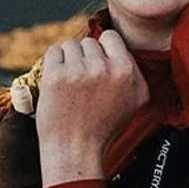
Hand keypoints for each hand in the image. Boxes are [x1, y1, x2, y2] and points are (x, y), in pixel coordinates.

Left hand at [36, 31, 148, 187]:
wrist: (75, 150)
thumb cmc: (102, 127)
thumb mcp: (135, 101)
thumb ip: (133, 71)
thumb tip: (119, 47)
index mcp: (127, 72)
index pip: (111, 37)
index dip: (102, 50)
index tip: (97, 66)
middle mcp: (104, 69)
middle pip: (89, 42)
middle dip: (84, 58)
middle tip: (82, 83)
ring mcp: (79, 71)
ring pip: (70, 45)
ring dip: (67, 60)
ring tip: (70, 84)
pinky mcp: (56, 76)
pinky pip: (53, 53)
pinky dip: (53, 64)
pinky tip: (58, 82)